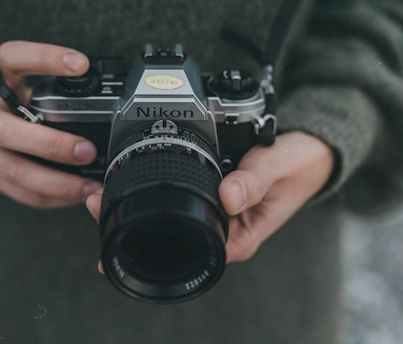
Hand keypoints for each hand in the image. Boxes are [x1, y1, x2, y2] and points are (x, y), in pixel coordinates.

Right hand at [0, 41, 102, 207]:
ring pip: (15, 170)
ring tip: (90, 186)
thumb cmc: (5, 106)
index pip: (13, 58)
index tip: (82, 64)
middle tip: (88, 150)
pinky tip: (77, 196)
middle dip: (51, 144)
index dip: (45, 58)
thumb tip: (105, 93)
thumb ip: (50, 86)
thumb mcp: (20, 84)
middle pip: (6, 130)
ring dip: (56, 182)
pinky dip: (52, 198)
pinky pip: (22, 193)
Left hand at [86, 131, 333, 262]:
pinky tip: (130, 186)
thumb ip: (255, 181)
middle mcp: (222, 232)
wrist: (311, 154)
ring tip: (99, 194)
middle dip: (127, 225)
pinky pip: (177, 204)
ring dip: (134, 209)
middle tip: (91, 202)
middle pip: (168, 239)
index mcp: (238, 237)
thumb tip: (227, 197)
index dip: (144, 239)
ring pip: (168, 222)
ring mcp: (215, 218)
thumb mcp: (278, 168)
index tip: (109, 220)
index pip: (184, 248)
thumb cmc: (298, 167)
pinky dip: (151, 195)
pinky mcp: (212, 201)